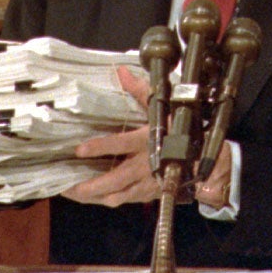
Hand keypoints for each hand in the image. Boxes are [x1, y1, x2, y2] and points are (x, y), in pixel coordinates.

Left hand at [57, 65, 232, 208]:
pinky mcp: (148, 194)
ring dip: (94, 196)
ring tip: (74, 193)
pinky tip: (93, 197)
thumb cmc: (180, 130)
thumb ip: (139, 90)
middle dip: (91, 185)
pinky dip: (107, 199)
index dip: (99, 147)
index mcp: (146, 140)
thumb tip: (120, 72)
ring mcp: (146, 183)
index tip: (79, 149)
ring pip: (117, 195)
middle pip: (114, 179)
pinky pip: (124, 200)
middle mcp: (145, 164)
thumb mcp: (162, 106)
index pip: (119, 144)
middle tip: (69, 186)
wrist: (203, 159)